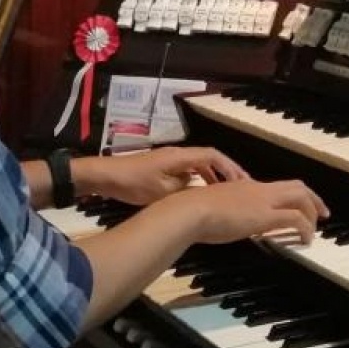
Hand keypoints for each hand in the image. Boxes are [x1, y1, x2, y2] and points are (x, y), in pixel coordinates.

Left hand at [72, 146, 249, 206]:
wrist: (106, 176)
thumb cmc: (134, 183)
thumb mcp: (162, 191)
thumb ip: (185, 188)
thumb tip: (199, 187)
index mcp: (180, 157)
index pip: (213, 155)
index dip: (229, 167)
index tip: (242, 181)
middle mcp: (178, 154)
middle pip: (208, 158)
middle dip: (225, 171)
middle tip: (239, 187)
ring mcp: (169, 160)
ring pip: (198, 165)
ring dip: (212, 176)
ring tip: (224, 192)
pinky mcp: (162, 167)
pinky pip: (188, 170)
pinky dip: (199, 179)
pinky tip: (201, 193)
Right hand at [163, 178, 329, 246]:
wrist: (191, 210)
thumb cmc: (195, 212)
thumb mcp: (216, 208)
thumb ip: (228, 211)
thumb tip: (231, 221)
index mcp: (247, 186)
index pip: (278, 186)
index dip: (293, 195)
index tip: (300, 206)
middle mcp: (259, 189)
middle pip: (297, 186)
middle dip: (313, 199)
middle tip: (322, 214)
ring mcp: (263, 201)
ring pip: (300, 197)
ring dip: (312, 213)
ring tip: (315, 230)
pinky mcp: (264, 215)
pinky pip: (294, 218)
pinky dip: (306, 228)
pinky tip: (306, 240)